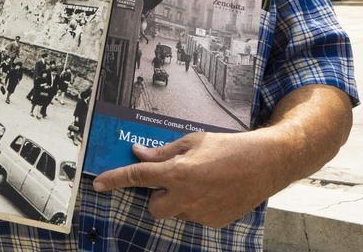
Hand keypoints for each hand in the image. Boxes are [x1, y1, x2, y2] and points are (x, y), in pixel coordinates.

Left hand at [92, 131, 277, 227]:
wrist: (265, 164)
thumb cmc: (228, 147)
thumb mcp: (193, 141)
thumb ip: (163, 152)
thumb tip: (139, 154)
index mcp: (178, 173)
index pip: (138, 177)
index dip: (115, 179)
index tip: (98, 184)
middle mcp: (186, 197)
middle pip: (154, 206)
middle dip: (157, 195)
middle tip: (173, 178)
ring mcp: (200, 213)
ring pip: (175, 211)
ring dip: (179, 199)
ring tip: (201, 180)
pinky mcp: (213, 222)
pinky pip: (193, 216)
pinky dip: (196, 205)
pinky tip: (213, 190)